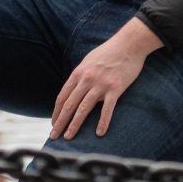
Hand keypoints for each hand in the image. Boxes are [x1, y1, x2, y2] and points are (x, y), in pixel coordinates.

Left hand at [51, 17, 162, 139]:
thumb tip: (74, 89)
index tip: (53, 123)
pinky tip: (99, 133)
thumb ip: (81, 75)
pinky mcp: (115, 88)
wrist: (129, 44)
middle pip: (69, 105)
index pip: (63, 96)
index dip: (57, 112)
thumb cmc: (109, 52)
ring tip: (68, 137)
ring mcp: (100, 84)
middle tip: (54, 136)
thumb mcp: (89, 61)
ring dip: (74, 125)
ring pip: (83, 109)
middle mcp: (87, 79)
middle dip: (60, 122)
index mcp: (78, 73)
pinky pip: (107, 109)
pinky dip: (103, 122)